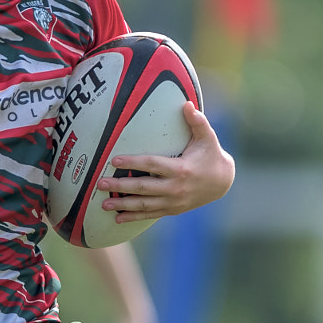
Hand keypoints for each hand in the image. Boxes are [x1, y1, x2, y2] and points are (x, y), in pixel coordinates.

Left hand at [97, 102, 234, 221]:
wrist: (222, 183)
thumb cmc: (211, 156)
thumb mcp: (207, 138)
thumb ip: (197, 121)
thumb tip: (187, 104)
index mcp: (182, 169)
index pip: (152, 165)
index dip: (133, 162)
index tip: (114, 160)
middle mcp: (176, 188)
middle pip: (144, 187)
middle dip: (121, 186)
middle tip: (100, 184)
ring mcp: (173, 201)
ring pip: (144, 205)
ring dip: (123, 205)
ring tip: (104, 204)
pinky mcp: (172, 210)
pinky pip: (150, 214)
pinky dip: (134, 217)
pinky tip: (118, 219)